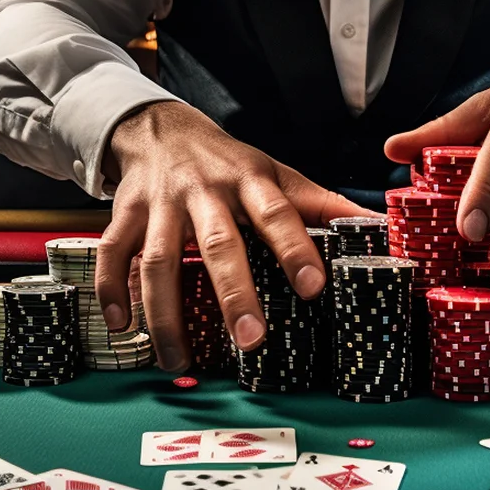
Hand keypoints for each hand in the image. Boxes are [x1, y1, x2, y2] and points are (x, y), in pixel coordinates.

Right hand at [98, 101, 372, 371]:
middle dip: (234, 294)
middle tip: (250, 342)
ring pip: (158, 261)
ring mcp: (160, 204)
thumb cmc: (230, 164)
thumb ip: (323, 206)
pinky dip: (111, 291)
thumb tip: (378, 228)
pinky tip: (121, 326)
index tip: (313, 289)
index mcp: (251, 182)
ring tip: (179, 362)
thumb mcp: (278, 175)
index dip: (295, 249)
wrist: (161, 127)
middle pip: (218, 245)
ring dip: (166, 315)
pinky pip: (111, 254)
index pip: (278, 214)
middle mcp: (204, 192)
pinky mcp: (124, 213)